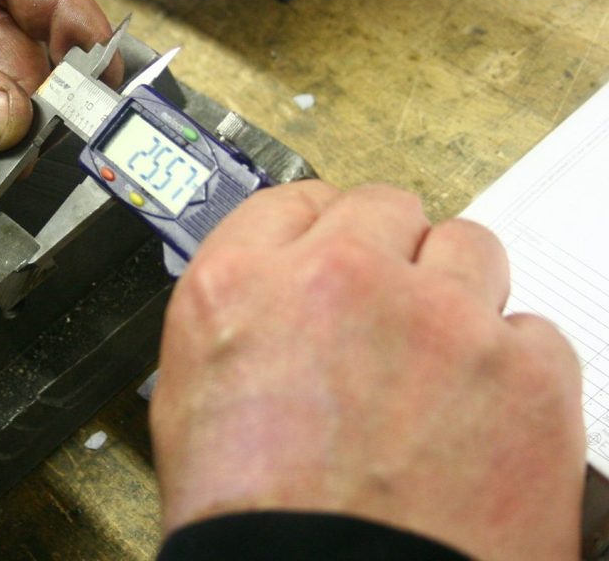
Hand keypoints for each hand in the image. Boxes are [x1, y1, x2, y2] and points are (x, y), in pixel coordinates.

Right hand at [151, 182, 584, 560]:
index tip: (338, 243)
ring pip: (466, 246)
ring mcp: (438, 319)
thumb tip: (277, 273)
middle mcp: (339, 279)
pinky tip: (481, 415)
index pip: (295, 200)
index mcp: (243, 284)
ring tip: (439, 359)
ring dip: (453, 290)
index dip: (319, 226)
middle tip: (389, 306)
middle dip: (386, 249)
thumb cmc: (254, 521)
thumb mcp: (190, 394)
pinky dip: (511, 366)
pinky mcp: (525, 375)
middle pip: (383, 206)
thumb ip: (238, 308)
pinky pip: (531, 332)